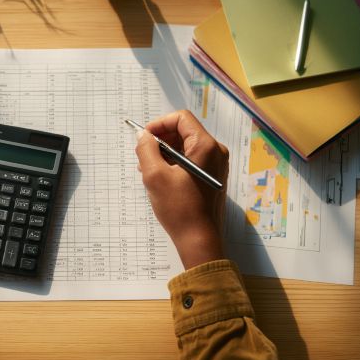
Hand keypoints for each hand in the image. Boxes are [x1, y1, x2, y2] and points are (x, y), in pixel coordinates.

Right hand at [134, 110, 228, 269]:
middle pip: (184, 132)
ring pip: (186, 147)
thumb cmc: (179, 209)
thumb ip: (146, 149)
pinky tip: (160, 178)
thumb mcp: (155, 176)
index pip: (181, 119)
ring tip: (148, 169)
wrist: (199, 240)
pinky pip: (191, 161)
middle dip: (161, 140)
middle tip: (143, 155)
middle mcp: (215, 152)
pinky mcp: (212, 178)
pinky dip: (174, 164)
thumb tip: (143, 135)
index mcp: (206, 146)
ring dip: (165, 153)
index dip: (159, 124)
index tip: (144, 137)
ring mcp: (216, 166)